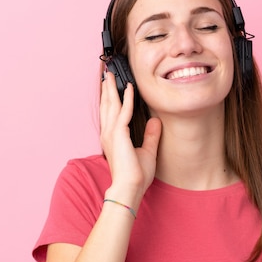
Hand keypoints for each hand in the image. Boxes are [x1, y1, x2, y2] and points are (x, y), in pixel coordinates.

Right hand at [99, 71, 161, 199]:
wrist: (130, 187)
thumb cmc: (136, 175)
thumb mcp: (147, 152)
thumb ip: (150, 136)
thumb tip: (155, 122)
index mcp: (112, 138)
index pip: (110, 113)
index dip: (110, 98)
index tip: (111, 86)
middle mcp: (109, 134)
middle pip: (106, 105)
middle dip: (107, 88)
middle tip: (106, 74)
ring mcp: (111, 133)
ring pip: (111, 104)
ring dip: (112, 88)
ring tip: (111, 75)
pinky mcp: (118, 134)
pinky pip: (123, 111)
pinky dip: (126, 98)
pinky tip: (129, 87)